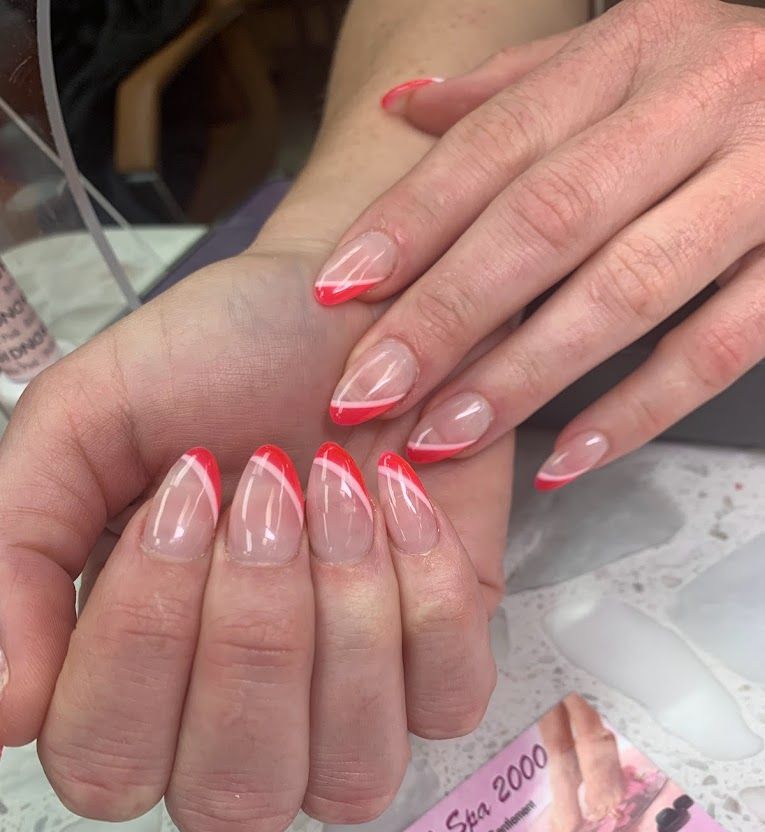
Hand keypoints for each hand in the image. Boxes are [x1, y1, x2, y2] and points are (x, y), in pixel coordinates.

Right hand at [0, 246, 510, 831]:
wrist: (350, 315)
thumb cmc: (215, 366)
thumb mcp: (81, 428)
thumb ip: (16, 552)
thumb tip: (4, 716)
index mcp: (129, 682)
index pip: (106, 764)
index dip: (141, 640)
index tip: (180, 497)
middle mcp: (237, 729)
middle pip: (234, 799)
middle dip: (251, 632)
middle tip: (264, 490)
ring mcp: (351, 714)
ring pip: (352, 773)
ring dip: (343, 614)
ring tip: (334, 485)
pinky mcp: (443, 673)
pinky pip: (447, 702)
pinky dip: (427, 592)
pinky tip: (399, 498)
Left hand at [314, 0, 764, 485]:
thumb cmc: (726, 78)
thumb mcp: (629, 53)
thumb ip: (518, 87)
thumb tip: (405, 109)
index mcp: (638, 46)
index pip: (499, 141)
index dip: (412, 218)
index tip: (340, 289)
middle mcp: (699, 103)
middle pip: (546, 221)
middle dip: (446, 314)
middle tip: (369, 390)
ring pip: (624, 290)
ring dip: (522, 375)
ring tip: (443, 435)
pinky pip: (716, 350)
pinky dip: (635, 410)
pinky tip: (561, 459)